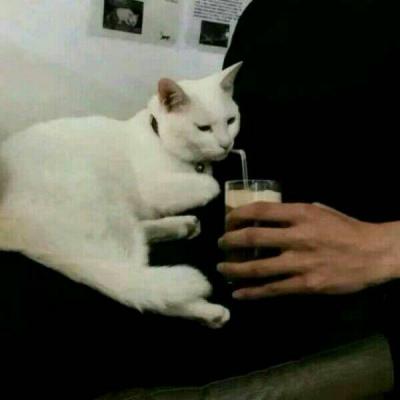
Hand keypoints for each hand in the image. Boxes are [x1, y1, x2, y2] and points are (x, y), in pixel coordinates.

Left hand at [218, 202, 399, 299]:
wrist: (373, 254)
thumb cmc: (345, 229)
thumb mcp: (318, 210)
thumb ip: (291, 213)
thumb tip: (265, 218)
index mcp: (300, 213)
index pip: (259, 210)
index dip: (237, 215)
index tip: (228, 221)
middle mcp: (297, 236)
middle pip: (253, 238)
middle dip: (230, 241)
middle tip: (220, 244)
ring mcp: (301, 262)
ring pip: (258, 267)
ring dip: (234, 269)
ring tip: (221, 269)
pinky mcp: (306, 284)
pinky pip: (273, 289)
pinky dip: (252, 292)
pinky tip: (238, 294)